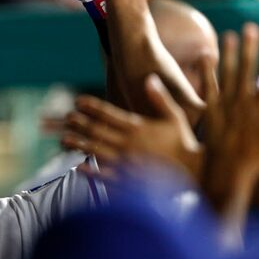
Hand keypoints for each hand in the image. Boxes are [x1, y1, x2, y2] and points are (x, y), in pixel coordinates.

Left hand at [63, 75, 200, 176]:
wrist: (196, 173)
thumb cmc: (185, 143)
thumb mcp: (176, 117)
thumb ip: (160, 98)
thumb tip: (149, 78)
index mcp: (138, 127)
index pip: (109, 113)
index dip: (91, 106)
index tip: (77, 101)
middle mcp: (129, 144)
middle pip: (97, 131)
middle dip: (79, 123)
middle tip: (65, 117)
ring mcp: (127, 163)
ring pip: (96, 152)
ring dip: (78, 145)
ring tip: (63, 141)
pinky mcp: (129, 180)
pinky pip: (105, 175)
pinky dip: (91, 171)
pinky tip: (78, 167)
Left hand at [202, 23, 258, 185]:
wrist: (228, 170)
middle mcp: (242, 104)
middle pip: (246, 70)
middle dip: (249, 48)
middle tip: (251, 27)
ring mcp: (224, 106)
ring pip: (226, 75)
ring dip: (228, 54)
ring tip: (229, 34)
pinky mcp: (209, 111)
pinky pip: (207, 87)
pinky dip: (207, 71)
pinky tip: (206, 55)